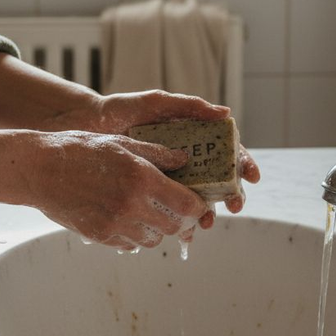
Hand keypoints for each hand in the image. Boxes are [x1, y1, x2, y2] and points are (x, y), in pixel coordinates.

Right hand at [24, 130, 208, 249]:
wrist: (40, 169)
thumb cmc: (80, 150)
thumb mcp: (122, 143)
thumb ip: (157, 155)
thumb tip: (184, 160)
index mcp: (142, 179)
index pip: (186, 205)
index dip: (196, 206)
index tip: (196, 202)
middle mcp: (131, 206)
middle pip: (174, 227)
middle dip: (179, 219)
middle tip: (175, 209)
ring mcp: (114, 224)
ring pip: (153, 239)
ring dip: (156, 228)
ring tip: (148, 211)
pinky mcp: (99, 236)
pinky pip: (129, 244)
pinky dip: (134, 235)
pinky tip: (125, 217)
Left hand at [94, 90, 260, 226]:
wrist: (85, 126)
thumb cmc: (122, 109)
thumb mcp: (155, 103)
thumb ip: (188, 106)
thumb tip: (226, 113)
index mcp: (192, 137)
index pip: (225, 150)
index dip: (242, 164)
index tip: (251, 176)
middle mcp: (184, 159)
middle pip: (217, 180)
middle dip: (230, 195)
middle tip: (234, 206)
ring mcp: (168, 177)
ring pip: (195, 200)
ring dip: (206, 214)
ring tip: (205, 224)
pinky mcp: (149, 192)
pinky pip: (168, 209)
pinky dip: (177, 223)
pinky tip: (181, 233)